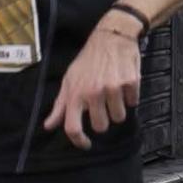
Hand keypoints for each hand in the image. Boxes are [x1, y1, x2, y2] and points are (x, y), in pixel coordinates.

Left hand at [41, 22, 141, 150]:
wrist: (111, 37)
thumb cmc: (88, 60)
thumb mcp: (69, 80)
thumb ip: (60, 105)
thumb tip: (49, 126)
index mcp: (76, 94)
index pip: (73, 127)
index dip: (79, 141)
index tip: (86, 144)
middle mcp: (94, 92)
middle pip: (101, 126)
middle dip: (103, 120)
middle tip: (103, 108)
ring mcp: (113, 88)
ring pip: (119, 117)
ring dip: (118, 109)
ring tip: (114, 94)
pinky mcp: (131, 83)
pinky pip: (133, 102)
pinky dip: (130, 97)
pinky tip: (124, 85)